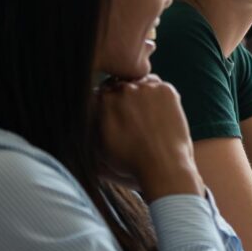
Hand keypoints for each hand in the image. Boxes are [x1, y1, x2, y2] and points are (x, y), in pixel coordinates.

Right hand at [98, 75, 201, 199]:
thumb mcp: (99, 147)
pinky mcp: (165, 89)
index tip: (117, 115)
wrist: (163, 167)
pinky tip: (160, 114)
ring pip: (140, 83)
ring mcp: (144, 87)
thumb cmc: (130, 164)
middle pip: (120, 85)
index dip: (109, 103)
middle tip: (134, 117)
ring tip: (147, 118)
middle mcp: (121, 90)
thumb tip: (86, 115)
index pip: (101, 92)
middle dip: (124, 98)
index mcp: (101, 102)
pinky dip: (159, 96)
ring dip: (141, 94)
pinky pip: (159, 85)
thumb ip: (91, 125)